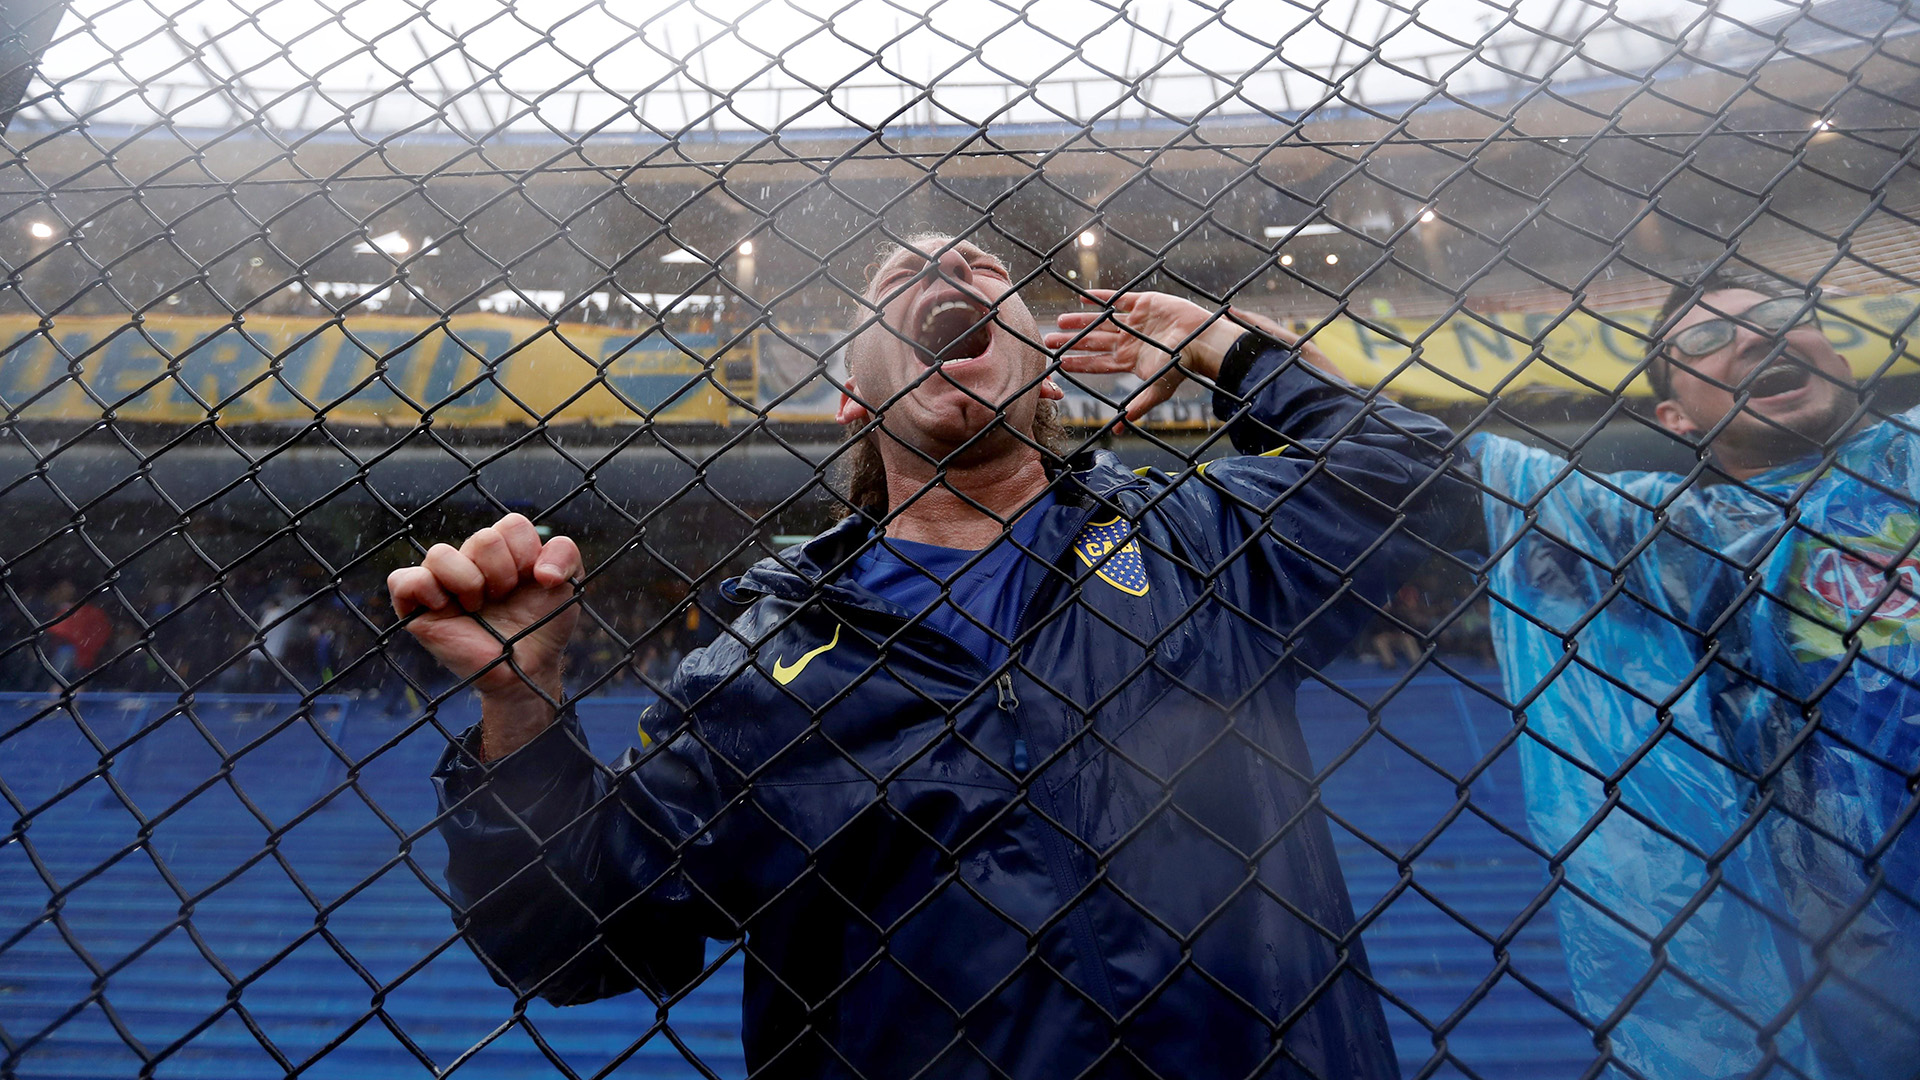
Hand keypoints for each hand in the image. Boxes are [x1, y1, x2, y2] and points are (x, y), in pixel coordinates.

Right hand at [388, 513, 582, 754]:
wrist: (528, 668)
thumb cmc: (543, 624)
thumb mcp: (569, 584)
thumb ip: (565, 554)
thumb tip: (541, 570)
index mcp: (504, 549)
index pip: (512, 525)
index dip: (527, 553)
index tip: (536, 581)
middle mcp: (471, 560)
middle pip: (482, 539)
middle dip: (504, 572)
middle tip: (505, 597)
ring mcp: (442, 582)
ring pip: (439, 553)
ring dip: (469, 582)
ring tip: (477, 606)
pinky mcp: (416, 607)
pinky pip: (401, 579)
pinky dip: (424, 588)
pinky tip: (444, 606)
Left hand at [1043, 290, 1244, 425]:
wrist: (1203, 341)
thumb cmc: (1182, 367)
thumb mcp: (1158, 390)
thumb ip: (1138, 406)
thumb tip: (1118, 430)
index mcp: (1128, 360)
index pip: (1097, 363)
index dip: (1077, 363)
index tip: (1058, 363)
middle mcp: (1128, 341)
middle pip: (1093, 342)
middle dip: (1071, 342)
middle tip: (1048, 341)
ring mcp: (1134, 322)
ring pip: (1100, 321)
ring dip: (1080, 320)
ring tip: (1060, 320)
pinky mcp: (1143, 303)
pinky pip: (1118, 299)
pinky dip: (1101, 298)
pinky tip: (1083, 297)